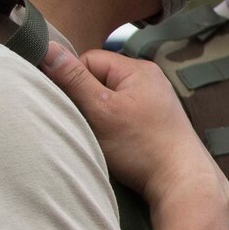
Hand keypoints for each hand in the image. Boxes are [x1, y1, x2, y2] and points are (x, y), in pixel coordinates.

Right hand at [41, 44, 217, 200]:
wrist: (181, 181)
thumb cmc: (142, 146)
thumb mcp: (100, 110)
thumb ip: (72, 79)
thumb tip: (47, 48)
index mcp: (138, 69)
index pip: (88, 60)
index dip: (73, 82)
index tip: (75, 107)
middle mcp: (150, 79)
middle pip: (100, 79)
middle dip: (87, 99)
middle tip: (90, 124)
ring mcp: (156, 100)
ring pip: (111, 99)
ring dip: (100, 115)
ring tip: (106, 136)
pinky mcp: (157, 120)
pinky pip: (125, 113)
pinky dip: (115, 125)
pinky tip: (120, 142)